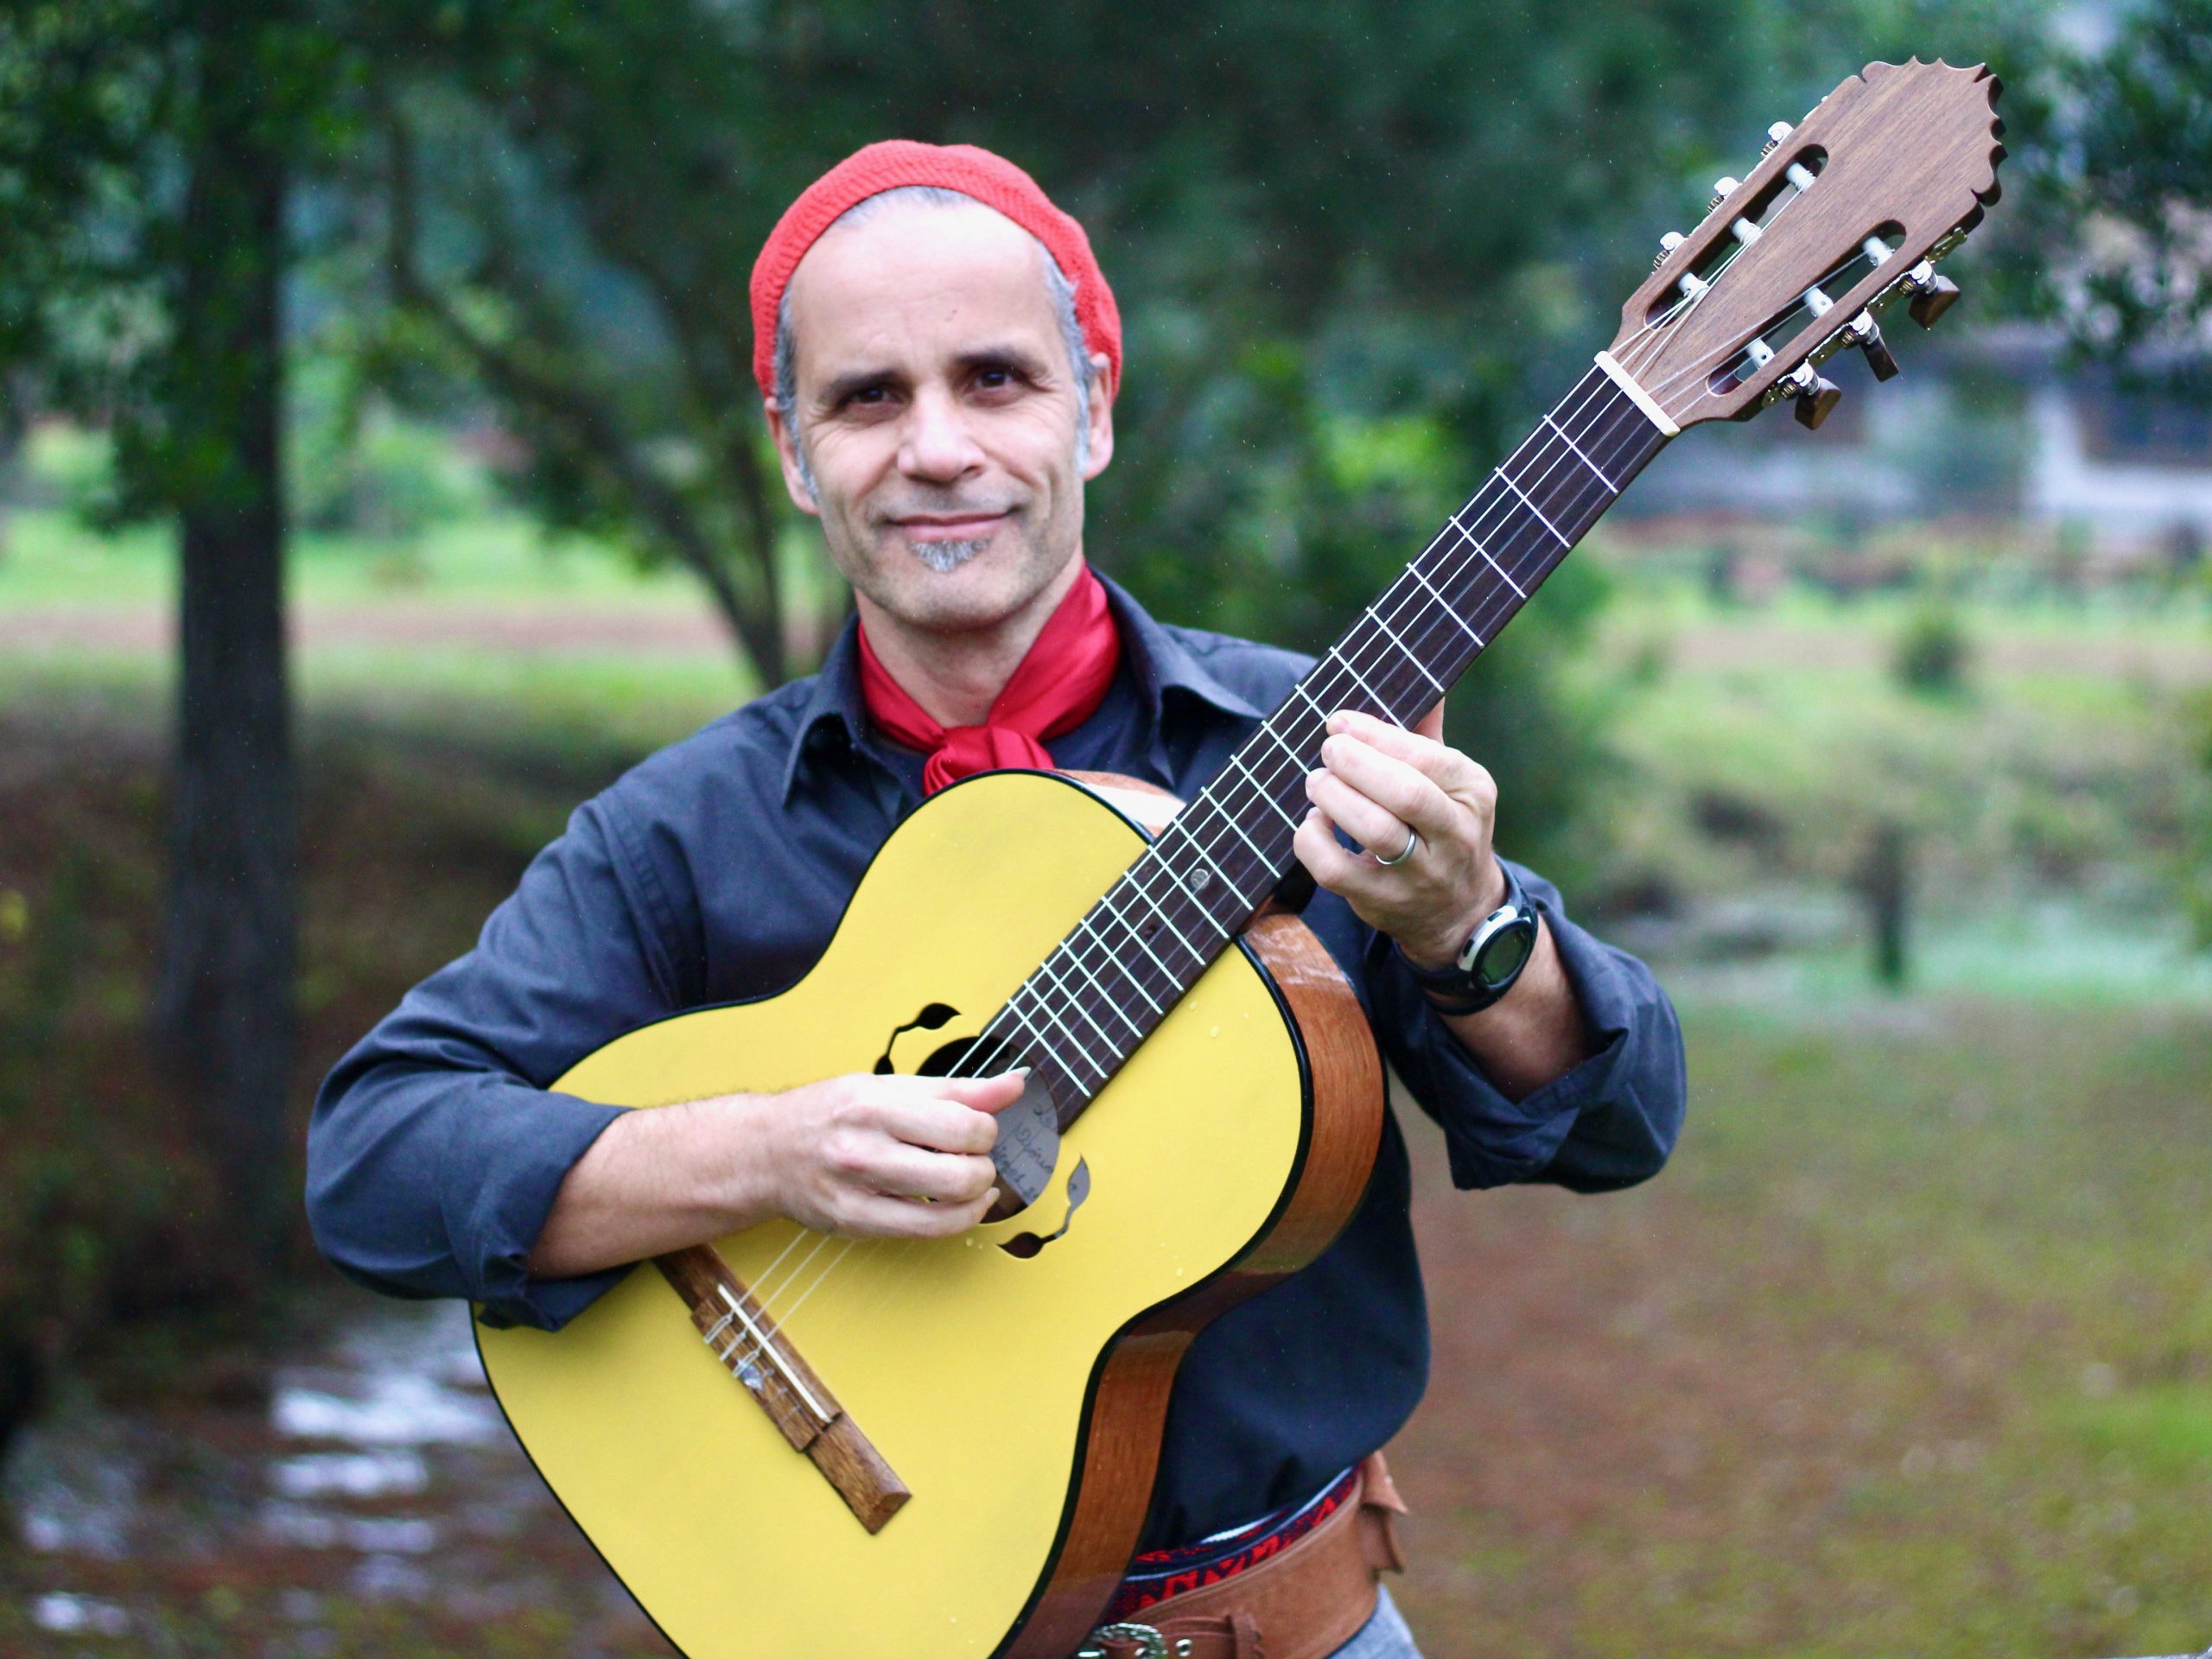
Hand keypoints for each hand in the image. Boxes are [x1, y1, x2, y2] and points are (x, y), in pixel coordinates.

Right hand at [743, 1069, 1022, 1237]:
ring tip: (969, 1179)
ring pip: (950, 1207)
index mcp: (874, 1103)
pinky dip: (958, 1219)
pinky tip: (960, 1204)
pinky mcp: (856, 1224)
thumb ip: (956, 1089)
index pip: (963, 1124)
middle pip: (962, 1171)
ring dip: (976, 1194)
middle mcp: (862, 1148)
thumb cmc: (831, 1114)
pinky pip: (928, 1231)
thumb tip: (1014, 1085)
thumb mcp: (889, 1086)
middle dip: (984, 1165)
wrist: (767, 1152)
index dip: (986, 1130)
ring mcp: (857, 1192)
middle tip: (973, 1155)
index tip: (977, 1128)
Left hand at [1292, 704, 1508, 970]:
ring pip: (1376, 831)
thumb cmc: (1441, 826)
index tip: (1338, 721)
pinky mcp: (1384, 902)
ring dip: (1335, 798)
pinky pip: (1338, 872)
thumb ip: (1427, 733)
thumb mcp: (1450, 781)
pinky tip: (1314, 823)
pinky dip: (1314, 842)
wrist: (1459, 910)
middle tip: (1328, 750)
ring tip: (1317, 781)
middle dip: (1357, 764)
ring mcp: (1421, 874)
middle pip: (1406, 794)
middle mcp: (1455, 834)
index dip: (1376, 736)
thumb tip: (1419, 677)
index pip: (1427, 757)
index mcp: (1473, 790)